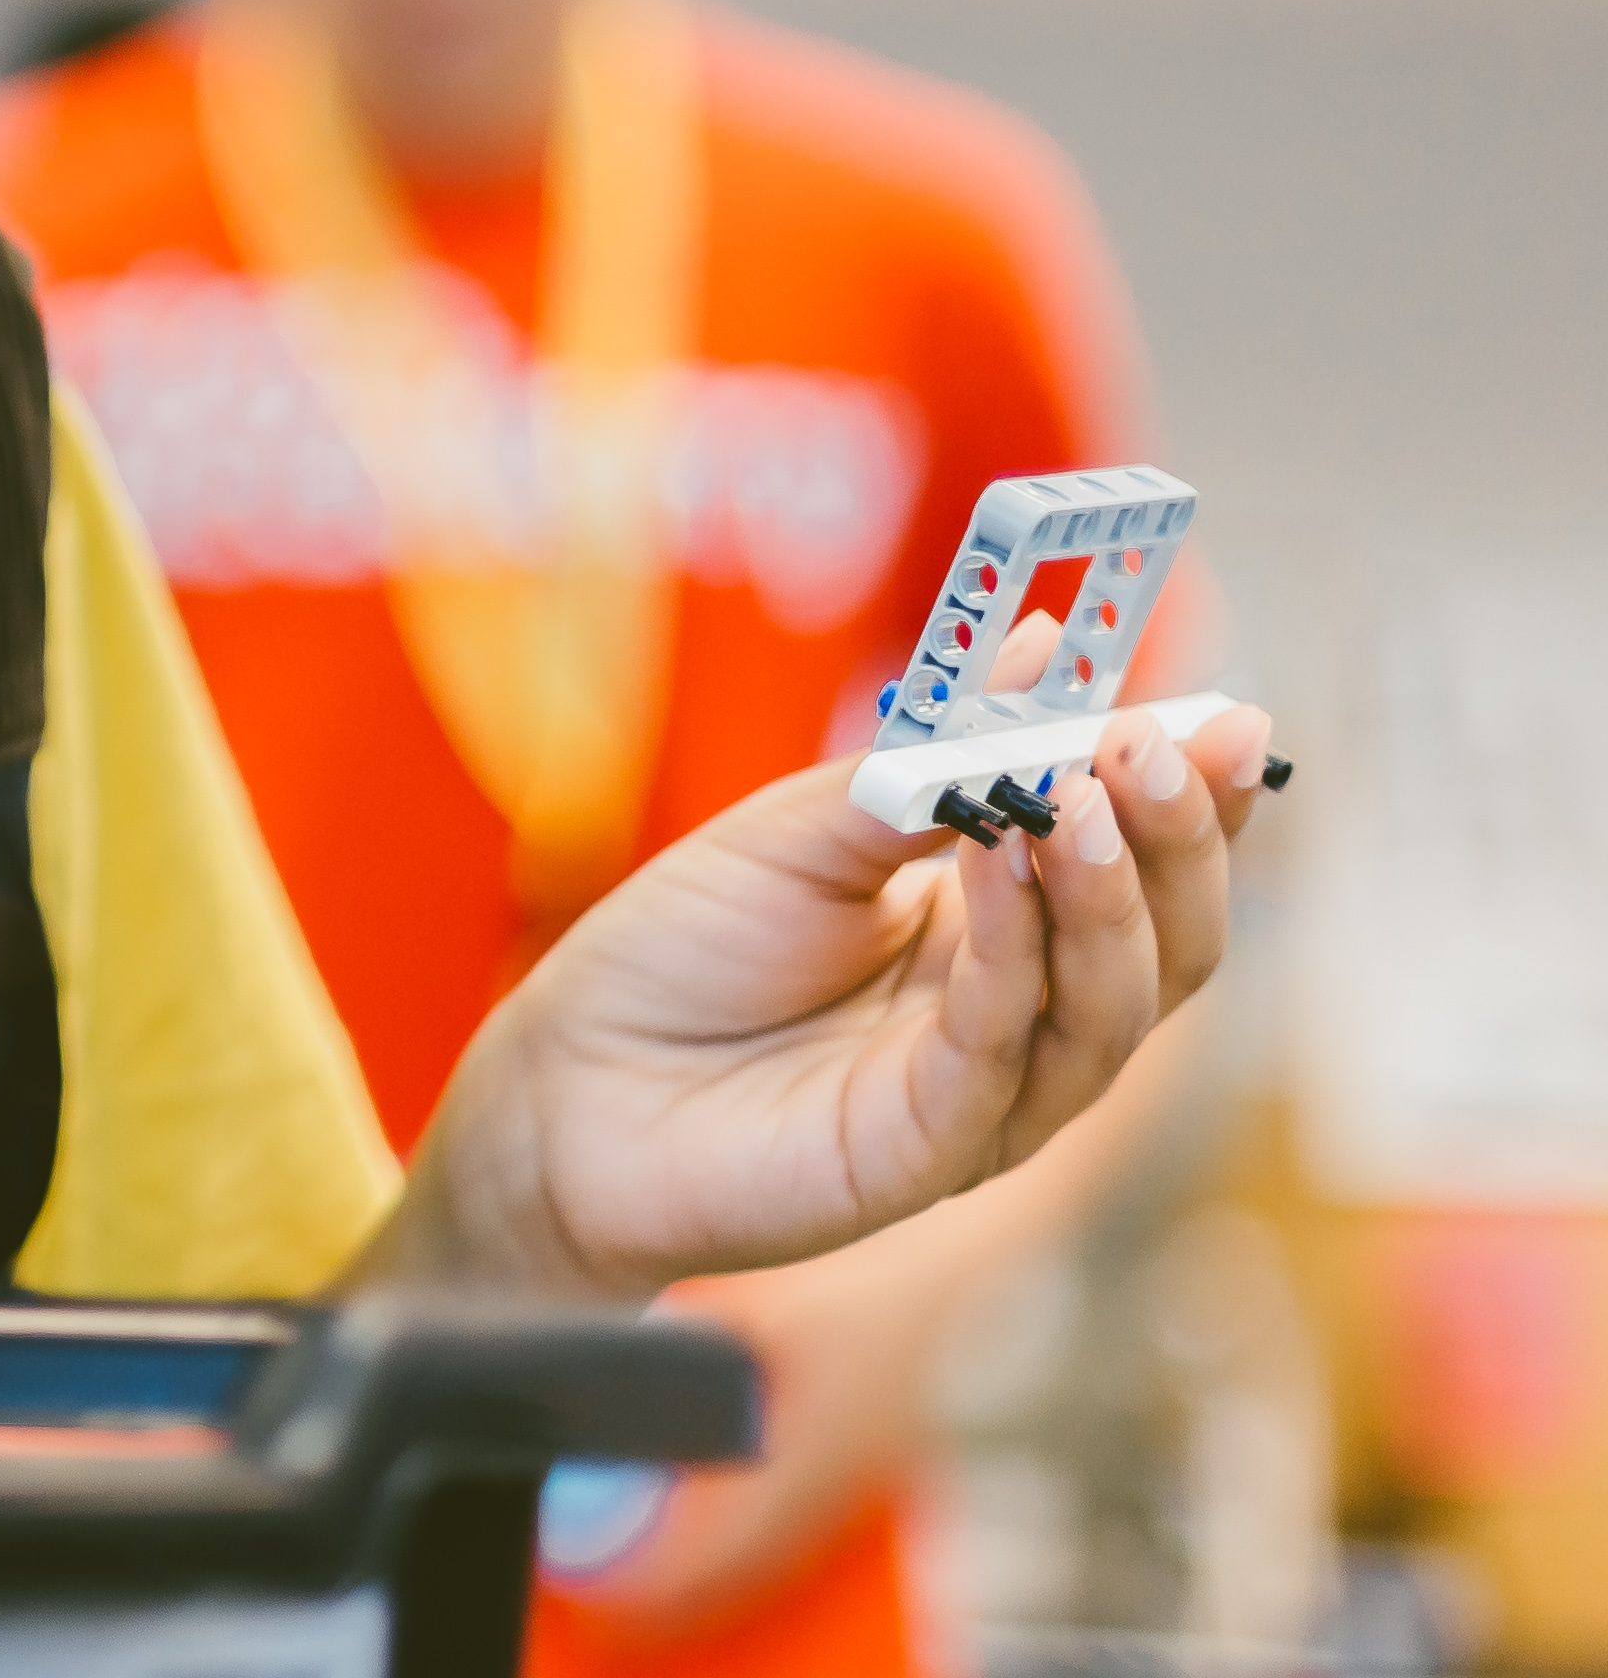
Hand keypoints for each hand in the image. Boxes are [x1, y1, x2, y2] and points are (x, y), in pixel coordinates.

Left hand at [379, 691, 1267, 1301]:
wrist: (568, 1081)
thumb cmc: (683, 951)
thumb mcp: (806, 827)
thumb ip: (925, 763)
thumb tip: (1044, 647)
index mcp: (1008, 934)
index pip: (1146, 868)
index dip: (1199, 801)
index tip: (1229, 718)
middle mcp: (1025, 1018)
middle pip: (1168, 944)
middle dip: (1178, 842)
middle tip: (1157, 749)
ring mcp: (990, 1094)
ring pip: (1111, 1005)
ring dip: (1108, 892)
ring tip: (1081, 795)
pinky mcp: (931, 1149)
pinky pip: (1002, 1046)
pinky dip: (1011, 949)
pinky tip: (1001, 863)